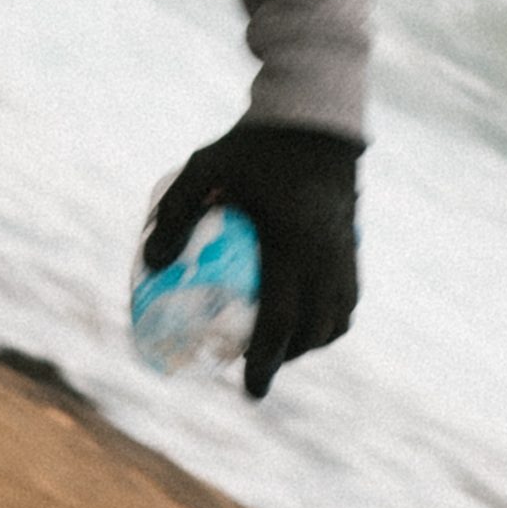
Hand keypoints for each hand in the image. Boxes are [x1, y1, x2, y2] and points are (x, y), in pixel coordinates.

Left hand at [139, 120, 364, 392]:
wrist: (315, 118)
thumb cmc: (254, 145)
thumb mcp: (203, 167)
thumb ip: (176, 213)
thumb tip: (152, 264)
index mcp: (293, 244)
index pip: (282, 318)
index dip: (266, 360)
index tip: (250, 389)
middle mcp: (327, 255)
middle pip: (314, 329)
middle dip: (287, 358)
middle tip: (255, 371)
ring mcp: (346, 251)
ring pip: (337, 318)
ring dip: (310, 341)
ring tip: (278, 346)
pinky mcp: (354, 244)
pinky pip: (348, 298)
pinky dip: (328, 318)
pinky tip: (303, 316)